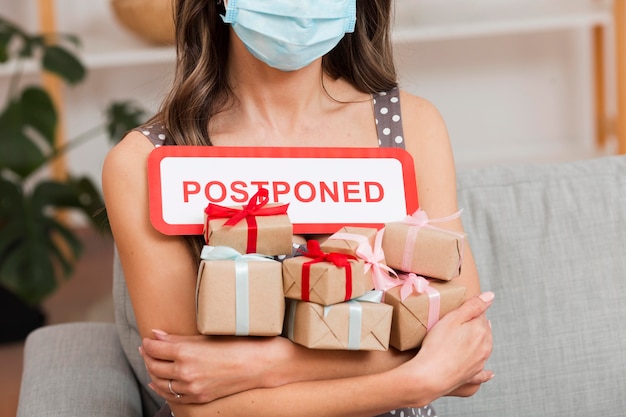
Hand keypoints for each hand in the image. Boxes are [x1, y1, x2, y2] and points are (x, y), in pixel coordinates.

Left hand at [140, 330, 289, 403]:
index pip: (155, 349)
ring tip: (152, 363)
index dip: (148, 343)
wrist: (257, 365)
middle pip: (153, 365)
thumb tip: (156, 334)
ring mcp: (191, 388)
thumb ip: (177, 338)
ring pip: (159, 382)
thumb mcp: (205, 337)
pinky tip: (158, 382)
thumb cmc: (235, 345)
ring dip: (152, 372)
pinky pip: (171, 396)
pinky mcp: (198, 398)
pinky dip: (161, 388)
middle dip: (147, 356)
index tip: (148, 339)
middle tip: (147, 349)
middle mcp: (185, 372)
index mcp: (186, 352)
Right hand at [398, 292, 493, 405]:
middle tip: (459, 323)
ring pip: (484, 347)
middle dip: (475, 325)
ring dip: (479, 341)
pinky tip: (490, 373)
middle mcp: (485, 347)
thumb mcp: (452, 319)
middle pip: (484, 330)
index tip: (458, 312)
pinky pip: (483, 373)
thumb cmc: (437, 345)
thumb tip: (491, 296)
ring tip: (469, 338)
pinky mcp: (472, 375)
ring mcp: (480, 362)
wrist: (430, 376)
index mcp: (481, 330)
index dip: (469, 311)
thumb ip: (472, 306)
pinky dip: (486, 372)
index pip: (480, 314)